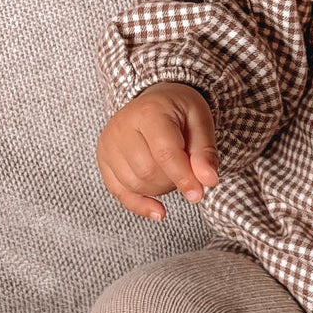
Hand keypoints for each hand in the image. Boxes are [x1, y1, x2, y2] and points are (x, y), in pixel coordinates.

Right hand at [95, 82, 219, 220]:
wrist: (155, 101)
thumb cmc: (180, 110)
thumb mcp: (201, 121)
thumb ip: (205, 152)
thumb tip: (209, 182)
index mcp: (149, 112)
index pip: (164, 153)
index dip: (183, 177)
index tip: (198, 194)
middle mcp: (121, 127)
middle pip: (147, 171)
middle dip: (173, 180)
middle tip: (188, 169)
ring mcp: (108, 144)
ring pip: (134, 184)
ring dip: (159, 189)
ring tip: (173, 171)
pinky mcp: (104, 160)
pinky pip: (119, 192)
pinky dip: (140, 204)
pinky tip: (159, 211)